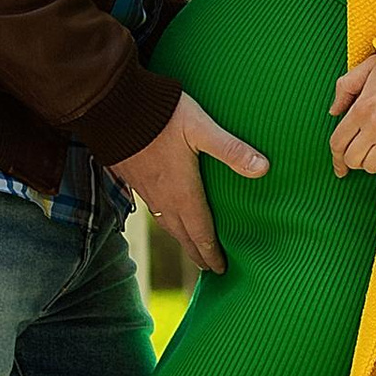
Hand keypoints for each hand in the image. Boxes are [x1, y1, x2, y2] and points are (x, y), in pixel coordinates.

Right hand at [107, 93, 267, 273]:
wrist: (111, 106)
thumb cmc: (161, 116)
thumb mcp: (201, 128)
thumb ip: (231, 149)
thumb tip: (263, 168)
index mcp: (182, 192)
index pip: (201, 233)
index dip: (212, 253)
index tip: (221, 270)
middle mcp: (163, 198)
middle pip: (183, 235)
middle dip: (197, 253)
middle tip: (209, 268)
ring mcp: (145, 190)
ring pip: (166, 223)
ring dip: (180, 238)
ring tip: (189, 246)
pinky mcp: (131, 178)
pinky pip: (151, 209)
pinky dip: (164, 220)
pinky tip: (164, 213)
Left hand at [329, 55, 375, 185]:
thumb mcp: (368, 67)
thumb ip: (345, 87)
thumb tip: (333, 111)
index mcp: (360, 109)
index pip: (338, 142)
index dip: (335, 158)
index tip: (338, 166)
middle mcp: (373, 127)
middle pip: (352, 158)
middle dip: (352, 161)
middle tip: (360, 157)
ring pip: (371, 166)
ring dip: (371, 165)